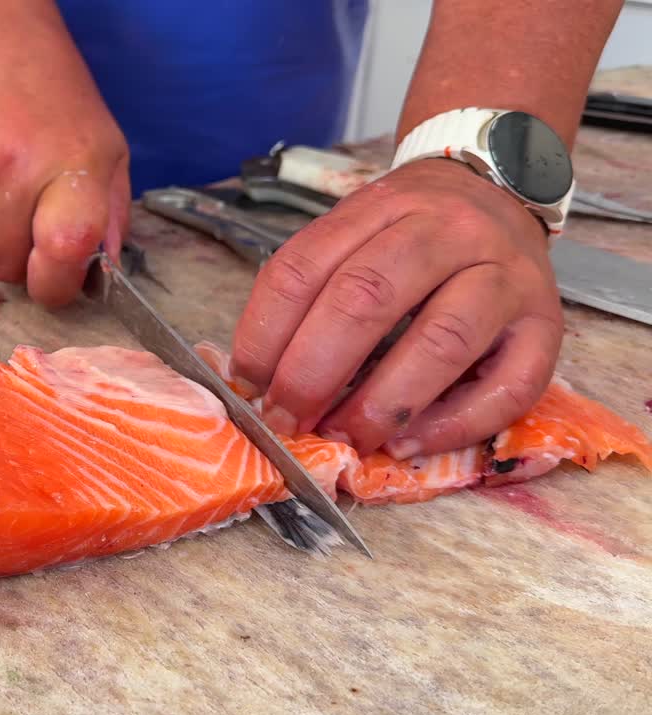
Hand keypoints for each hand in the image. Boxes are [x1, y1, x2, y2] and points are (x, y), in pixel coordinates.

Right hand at [0, 19, 129, 306]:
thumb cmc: (60, 106)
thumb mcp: (108, 153)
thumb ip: (110, 218)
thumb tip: (102, 276)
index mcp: (75, 168)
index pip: (63, 250)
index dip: (54, 284)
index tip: (53, 281)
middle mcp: (19, 164)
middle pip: (3, 261)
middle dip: (15, 257)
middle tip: (26, 221)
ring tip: (0, 184)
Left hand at [228, 158, 564, 458]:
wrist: (499, 189)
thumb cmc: (412, 231)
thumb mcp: (354, 232)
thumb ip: (311, 291)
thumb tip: (259, 379)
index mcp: (379, 206)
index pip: (305, 266)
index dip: (266, 332)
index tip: (247, 384)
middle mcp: (446, 232)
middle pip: (367, 298)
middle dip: (314, 372)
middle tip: (288, 421)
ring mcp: (505, 276)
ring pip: (442, 340)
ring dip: (382, 403)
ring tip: (345, 439)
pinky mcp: (549, 325)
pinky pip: (507, 386)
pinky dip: (453, 424)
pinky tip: (407, 444)